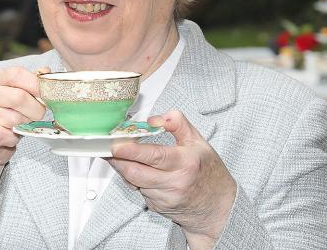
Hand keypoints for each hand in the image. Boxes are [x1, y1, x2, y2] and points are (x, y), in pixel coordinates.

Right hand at [0, 66, 47, 170]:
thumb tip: (46, 71)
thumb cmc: (7, 113)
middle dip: (36, 110)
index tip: (47, 95)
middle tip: (36, 115)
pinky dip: (14, 138)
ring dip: (24, 126)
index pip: (17, 74)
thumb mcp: (20, 93)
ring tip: (19, 126)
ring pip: (15, 119)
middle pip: (20, 97)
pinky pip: (7, 135)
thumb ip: (33, 82)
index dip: (36, 84)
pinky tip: (10, 136)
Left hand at [108, 111, 236, 248]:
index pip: (154, 156)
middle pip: (135, 172)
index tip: (115, 144)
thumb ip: (177, 124)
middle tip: (108, 147)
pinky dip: (133, 179)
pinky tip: (138, 170)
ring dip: (123, 168)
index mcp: (185, 163)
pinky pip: (138, 190)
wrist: (218, 207)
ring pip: (133, 181)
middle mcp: (175, 182)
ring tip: (121, 155)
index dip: (131, 151)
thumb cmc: (208, 172)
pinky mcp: (157, 206)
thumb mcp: (199, 142)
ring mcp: (165, 197)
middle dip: (117, 159)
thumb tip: (155, 119)